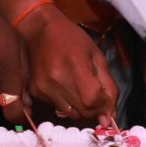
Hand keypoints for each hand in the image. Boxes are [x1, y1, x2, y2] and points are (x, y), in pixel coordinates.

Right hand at [21, 4, 116, 122]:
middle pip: (82, 112)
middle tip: (95, 96)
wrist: (40, 30)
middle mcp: (57, 80)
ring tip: (80, 91)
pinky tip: (66, 87)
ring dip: (81, 109)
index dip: (103, 105)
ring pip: (70, 114)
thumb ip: (108, 86)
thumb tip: (110, 117)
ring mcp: (44, 88)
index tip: (106, 99)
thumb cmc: (73, 39)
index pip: (92, 100)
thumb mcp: (97, 56)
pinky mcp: (36, 92)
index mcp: (75, 65)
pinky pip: (58, 109)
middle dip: (94, 109)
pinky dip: (67, 104)